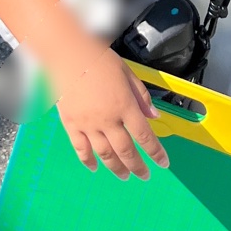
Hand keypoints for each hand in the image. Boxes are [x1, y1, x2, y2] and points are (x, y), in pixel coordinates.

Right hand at [53, 40, 168, 179]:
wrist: (68, 54)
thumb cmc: (98, 59)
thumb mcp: (127, 73)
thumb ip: (141, 96)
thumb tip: (154, 116)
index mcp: (125, 106)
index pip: (145, 136)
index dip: (156, 153)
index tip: (163, 163)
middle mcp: (108, 119)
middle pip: (126, 151)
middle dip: (138, 166)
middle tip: (144, 175)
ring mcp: (88, 124)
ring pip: (105, 154)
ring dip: (116, 168)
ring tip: (124, 176)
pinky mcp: (71, 124)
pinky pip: (81, 149)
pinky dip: (88, 161)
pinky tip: (95, 168)